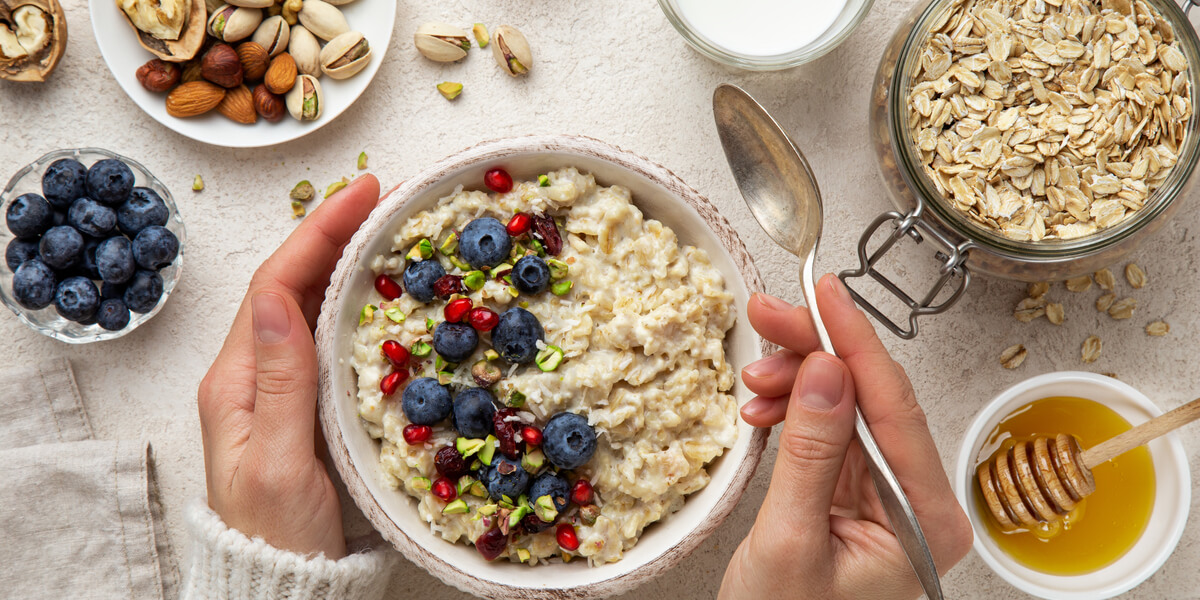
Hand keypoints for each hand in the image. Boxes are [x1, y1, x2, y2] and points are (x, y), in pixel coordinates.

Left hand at [197, 174, 380, 558]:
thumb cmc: (279, 532)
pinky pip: (326, 334)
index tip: (364, 192)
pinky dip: (353, 299)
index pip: (277, 285)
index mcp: (239, 380)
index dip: (319, 232)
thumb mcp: (280, 460)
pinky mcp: (304, 402)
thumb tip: (277, 300)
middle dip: (334, 231)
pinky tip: (382, 288)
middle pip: (291, 282)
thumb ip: (281, 382)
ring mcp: (278, 386)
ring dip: (344, 258)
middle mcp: (254, 373)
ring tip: (387, 224)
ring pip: (309, 303)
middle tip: (386, 195)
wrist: (281, 582)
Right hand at [719, 275, 971, 599]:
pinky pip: (829, 433)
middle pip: (873, 397)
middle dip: (817, 351)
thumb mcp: (791, 541)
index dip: (856, 342)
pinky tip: (763, 407)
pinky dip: (793, 412)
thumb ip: (812, 455)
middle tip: (769, 314)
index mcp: (926, 519)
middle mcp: (917, 502)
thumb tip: (827, 372)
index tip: (825, 294)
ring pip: (847, 407)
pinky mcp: (855, 496)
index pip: (896, 406)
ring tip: (753, 379)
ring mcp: (887, 497)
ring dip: (797, 381)